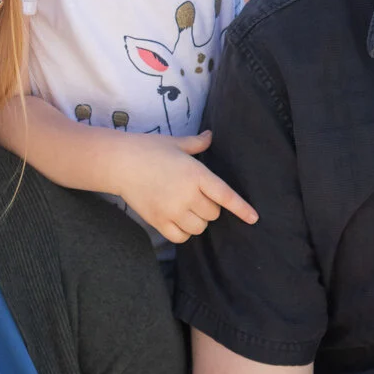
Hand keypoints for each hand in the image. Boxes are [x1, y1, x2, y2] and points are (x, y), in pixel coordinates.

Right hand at [108, 130, 258, 243]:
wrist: (119, 162)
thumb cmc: (148, 149)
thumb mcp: (176, 143)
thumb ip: (197, 143)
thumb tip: (211, 135)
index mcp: (195, 174)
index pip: (225, 195)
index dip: (241, 208)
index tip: (254, 218)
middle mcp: (187, 194)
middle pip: (213, 213)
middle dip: (209, 207)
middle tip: (196, 196)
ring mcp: (172, 210)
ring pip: (199, 227)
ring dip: (198, 221)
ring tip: (187, 208)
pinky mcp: (158, 221)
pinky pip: (181, 237)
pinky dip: (183, 232)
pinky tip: (178, 220)